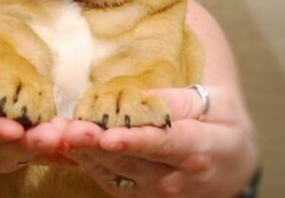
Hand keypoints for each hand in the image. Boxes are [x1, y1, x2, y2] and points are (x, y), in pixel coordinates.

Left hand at [62, 85, 257, 197]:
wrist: (230, 166)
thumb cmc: (222, 126)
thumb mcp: (217, 105)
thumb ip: (181, 102)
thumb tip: (145, 98)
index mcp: (196, 150)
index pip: (162, 144)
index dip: (134, 140)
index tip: (109, 136)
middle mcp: (173, 178)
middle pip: (129, 161)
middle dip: (95, 146)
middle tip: (68, 131)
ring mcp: (153, 191)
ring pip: (112, 173)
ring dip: (81, 155)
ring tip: (54, 136)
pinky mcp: (137, 193)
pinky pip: (105, 178)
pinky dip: (81, 162)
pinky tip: (59, 145)